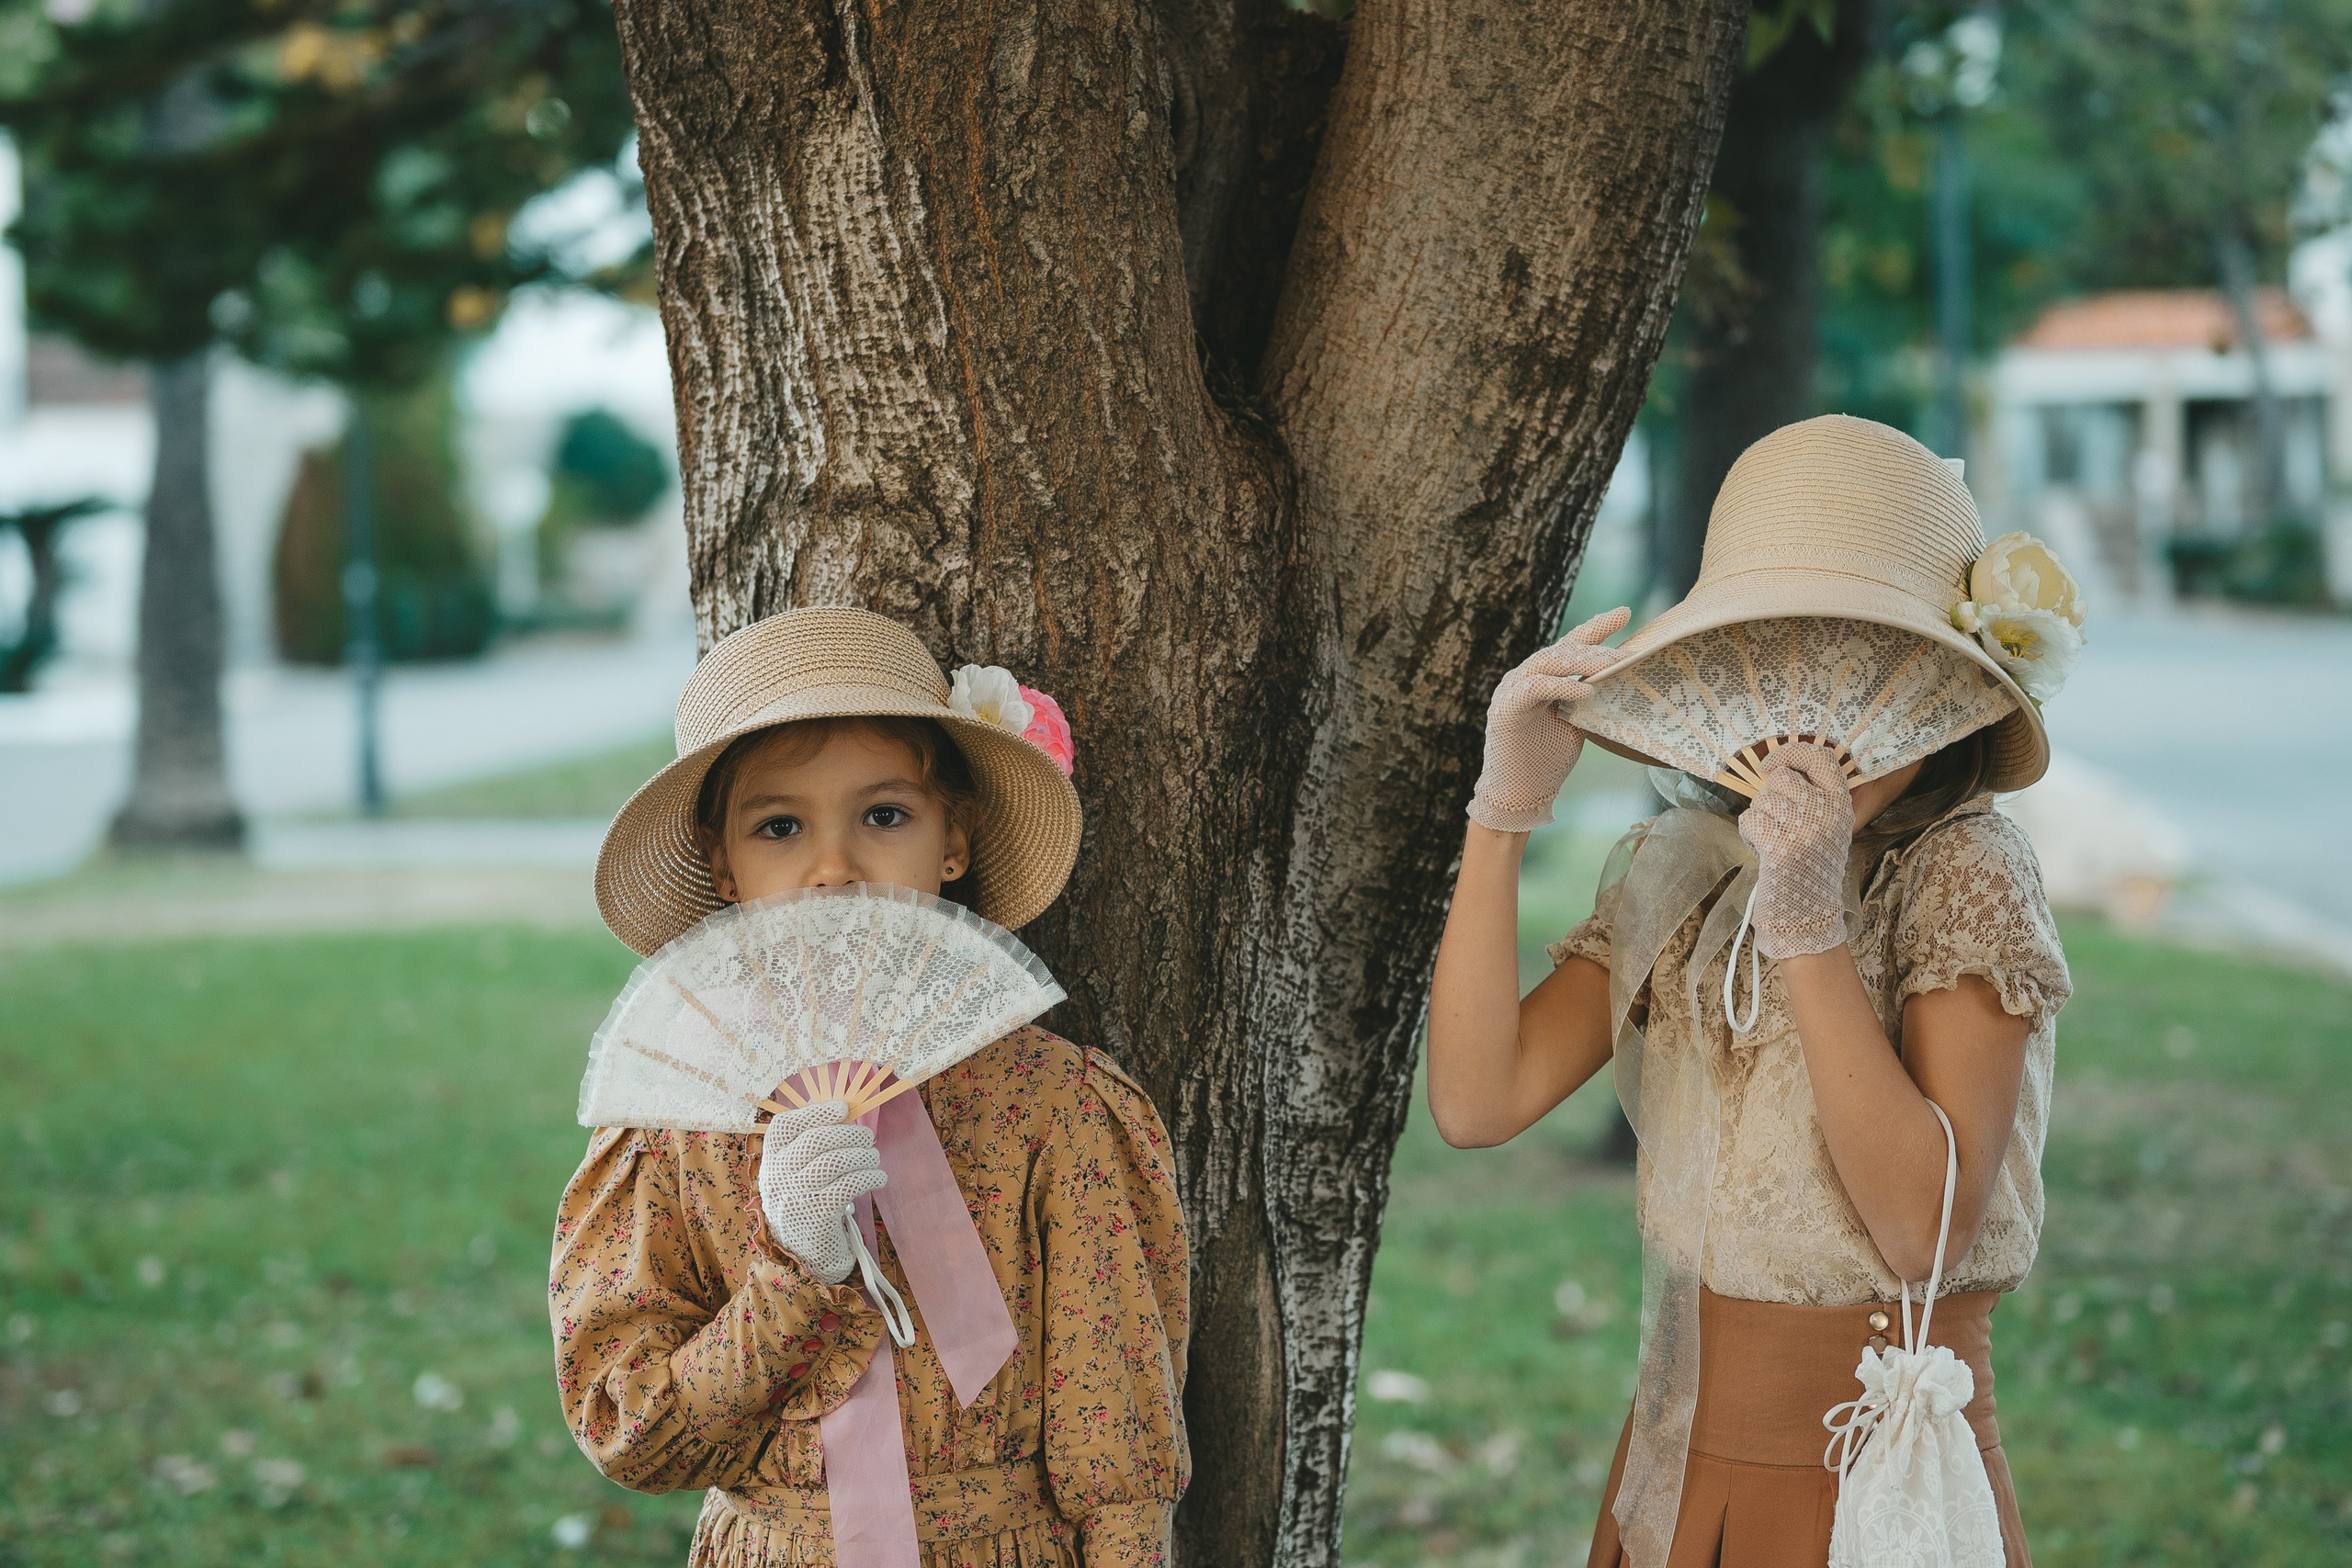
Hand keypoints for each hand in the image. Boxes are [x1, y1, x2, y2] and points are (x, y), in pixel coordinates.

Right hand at [756, 1100, 887, 1284]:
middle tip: (868, 1138)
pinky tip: (878, 1177)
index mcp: (770, 1162)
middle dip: (849, 1133)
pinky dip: (870, 1176)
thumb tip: (841, 1111)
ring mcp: (795, 1196)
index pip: (784, 1125)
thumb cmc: (806, 1205)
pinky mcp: (818, 1214)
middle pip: (815, 1139)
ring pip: (835, 1160)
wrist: (807, 1255)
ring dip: (863, 1155)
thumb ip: (808, 1146)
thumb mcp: (796, 1176)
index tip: (843, 1108)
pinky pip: (849, 1184)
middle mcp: (777, 1177)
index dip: (815, 1112)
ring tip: (874, 1159)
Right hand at [1466, 607, 1630, 831]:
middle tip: (1628, 652)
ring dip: (1583, 662)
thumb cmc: (1546, 760)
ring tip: (1614, 664)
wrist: (1519, 794)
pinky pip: (1534, 687)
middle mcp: (1524, 678)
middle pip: (1561, 649)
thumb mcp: (1575, 721)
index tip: (1625, 612)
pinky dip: (1561, 686)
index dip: (1596, 628)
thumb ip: (1586, 698)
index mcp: (1541, 679)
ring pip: (1548, 661)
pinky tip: (1587, 689)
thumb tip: (1620, 679)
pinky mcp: (1505, 709)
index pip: (1570, 646)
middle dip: (1597, 646)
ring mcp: (1511, 691)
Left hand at [1736, 742, 1855, 958]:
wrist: (1808, 914)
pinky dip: (1750, 835)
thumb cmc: (1809, 868)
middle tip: (1779, 826)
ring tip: (1775, 843)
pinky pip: (1750, 820)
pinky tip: (1766, 853)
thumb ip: (1811, 797)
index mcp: (1841, 805)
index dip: (1791, 753)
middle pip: (1781, 778)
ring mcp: (1805, 828)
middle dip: (1769, 799)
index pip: (1821, 758)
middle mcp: (1827, 812)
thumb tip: (1777, 766)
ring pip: (1762, 799)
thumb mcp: (1823, 828)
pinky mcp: (1782, 844)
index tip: (1771, 764)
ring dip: (1759, 820)